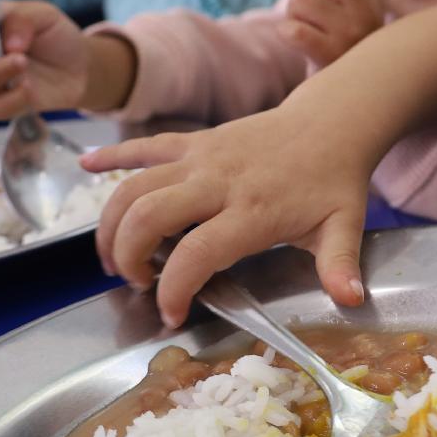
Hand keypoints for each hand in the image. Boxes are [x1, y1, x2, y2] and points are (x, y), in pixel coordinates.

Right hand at [83, 105, 373, 326]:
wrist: (331, 123)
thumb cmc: (334, 180)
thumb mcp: (344, 225)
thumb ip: (339, 264)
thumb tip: (351, 298)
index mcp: (253, 210)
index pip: (197, 253)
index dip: (175, 289)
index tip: (171, 314)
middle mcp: (218, 181)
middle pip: (149, 215)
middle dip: (128, 255)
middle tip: (135, 283)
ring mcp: (201, 157)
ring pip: (135, 185)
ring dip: (112, 222)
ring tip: (113, 257)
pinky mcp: (194, 140)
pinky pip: (144, 145)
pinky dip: (113, 156)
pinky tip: (85, 166)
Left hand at [278, 0, 384, 65]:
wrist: (349, 89)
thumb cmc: (340, 40)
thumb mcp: (353, 7)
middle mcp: (369, 13)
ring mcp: (351, 34)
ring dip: (293, 10)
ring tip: (307, 25)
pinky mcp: (329, 56)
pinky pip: (292, 30)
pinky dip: (286, 32)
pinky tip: (299, 42)